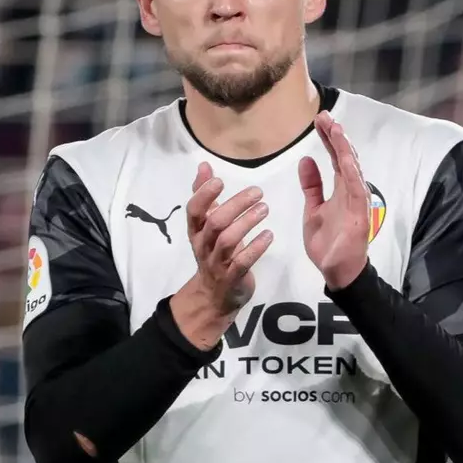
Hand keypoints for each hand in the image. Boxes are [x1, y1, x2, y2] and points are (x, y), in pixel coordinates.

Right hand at [171, 162, 272, 349]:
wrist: (214, 296)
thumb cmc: (213, 252)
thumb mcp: (206, 225)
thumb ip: (204, 196)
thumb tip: (204, 166)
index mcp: (196, 230)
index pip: (193, 210)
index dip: (203, 195)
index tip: (219, 180)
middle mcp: (203, 245)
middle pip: (215, 223)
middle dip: (235, 205)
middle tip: (258, 192)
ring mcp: (216, 263)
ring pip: (228, 241)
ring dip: (247, 223)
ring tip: (265, 209)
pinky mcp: (232, 278)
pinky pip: (242, 262)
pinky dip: (256, 248)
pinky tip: (269, 235)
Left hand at [299, 111, 369, 290]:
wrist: (337, 272)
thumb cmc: (328, 242)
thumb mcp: (313, 209)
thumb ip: (311, 186)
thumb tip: (306, 159)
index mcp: (340, 189)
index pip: (334, 158)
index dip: (328, 139)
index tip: (319, 121)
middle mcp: (351, 191)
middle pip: (344, 158)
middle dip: (335, 136)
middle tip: (324, 116)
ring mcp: (357, 201)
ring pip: (352, 169)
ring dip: (344, 149)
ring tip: (335, 129)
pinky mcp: (360, 214)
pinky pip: (357, 189)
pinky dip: (351, 172)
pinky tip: (344, 158)